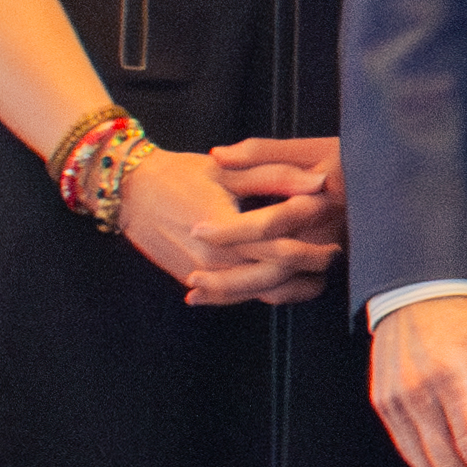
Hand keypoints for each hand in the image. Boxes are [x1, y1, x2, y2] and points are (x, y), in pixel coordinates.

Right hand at [120, 142, 347, 305]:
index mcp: (224, 229)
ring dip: (290, 287)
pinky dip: (261, 292)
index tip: (336, 240)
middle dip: (308, 270)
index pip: (281, 250)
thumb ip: (277, 178)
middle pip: (273, 278)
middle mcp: (213, 259)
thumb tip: (319, 185)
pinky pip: (234, 295)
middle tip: (333, 257)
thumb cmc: (179, 174)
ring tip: (316, 274)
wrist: (130, 191)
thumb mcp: (228, 170)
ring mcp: (200, 274)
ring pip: (255, 293)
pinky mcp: (191, 279)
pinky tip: (285, 284)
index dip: (313, 249)